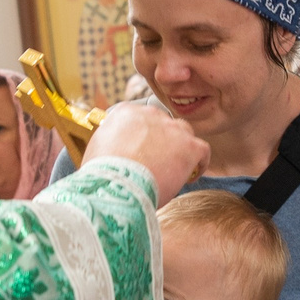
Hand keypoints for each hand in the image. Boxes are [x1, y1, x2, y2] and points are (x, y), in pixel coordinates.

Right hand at [83, 104, 208, 204]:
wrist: (115, 188)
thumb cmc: (101, 176)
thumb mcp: (96, 149)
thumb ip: (110, 140)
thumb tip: (115, 147)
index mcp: (126, 112)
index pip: (142, 118)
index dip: (144, 137)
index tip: (142, 152)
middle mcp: (151, 114)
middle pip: (164, 124)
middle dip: (163, 141)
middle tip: (158, 163)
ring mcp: (172, 129)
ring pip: (184, 133)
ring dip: (181, 149)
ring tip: (174, 170)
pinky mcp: (189, 146)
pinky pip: (202, 150)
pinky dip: (199, 163)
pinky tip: (189, 177)